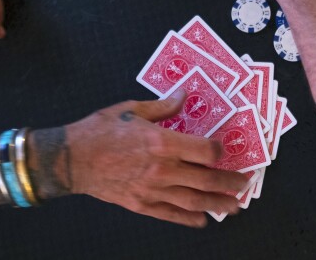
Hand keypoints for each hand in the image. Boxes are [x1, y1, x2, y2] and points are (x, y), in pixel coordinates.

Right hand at [66, 92, 250, 226]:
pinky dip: (189, 219)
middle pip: (206, 179)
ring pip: (194, 201)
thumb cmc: (100, 130)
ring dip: (218, 204)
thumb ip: (163, 106)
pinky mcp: (141, 204)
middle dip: (230, 182)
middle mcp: (162, 169)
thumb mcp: (132, 109)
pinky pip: (171, 214)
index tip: (227, 150)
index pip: (206, 150)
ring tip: (234, 206)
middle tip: (245, 183)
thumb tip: (185, 95)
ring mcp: (152, 190)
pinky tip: (203, 220)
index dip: (221, 151)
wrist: (70, 159)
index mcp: (162, 142)